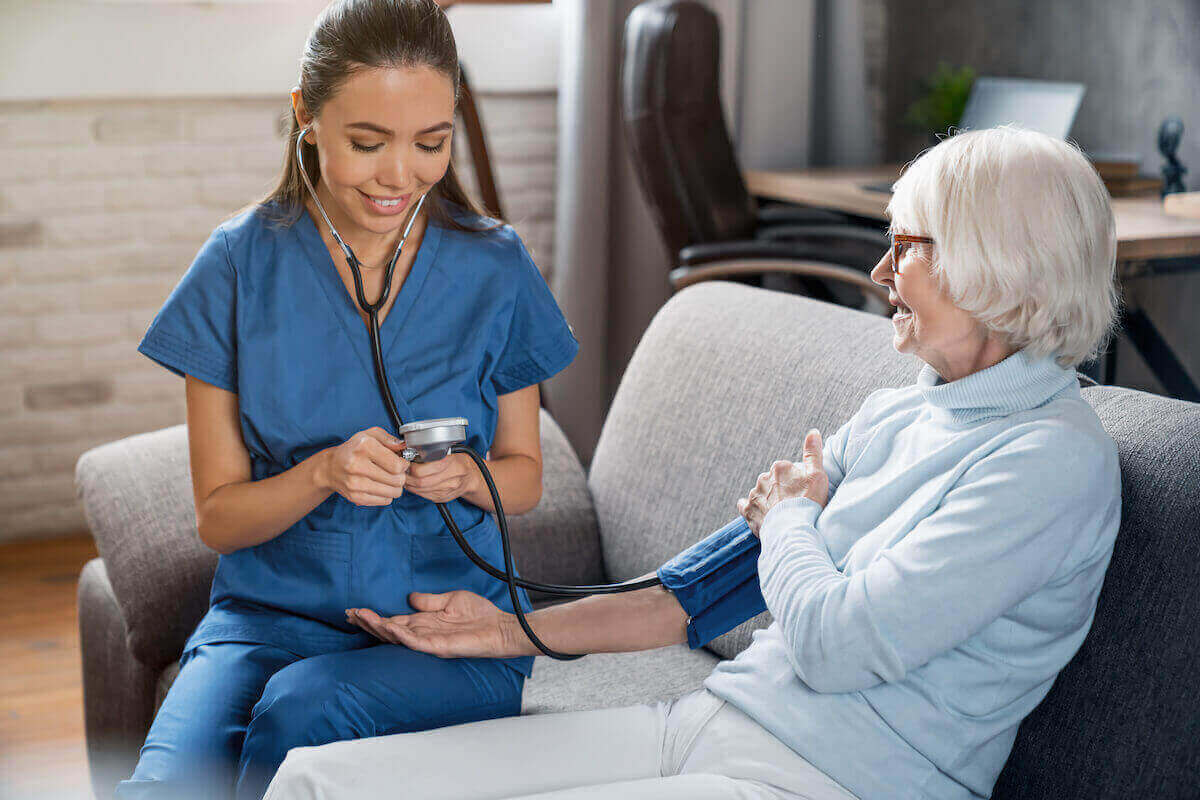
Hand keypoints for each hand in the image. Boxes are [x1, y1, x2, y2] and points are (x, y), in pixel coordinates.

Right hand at [317, 427, 409, 506]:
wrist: (331, 467)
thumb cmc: (354, 449)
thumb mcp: (370, 435)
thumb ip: (389, 439)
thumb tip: (404, 447)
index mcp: (364, 446)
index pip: (396, 465)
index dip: (404, 465)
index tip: (401, 463)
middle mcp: (357, 465)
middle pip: (397, 480)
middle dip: (401, 476)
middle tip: (396, 472)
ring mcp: (355, 483)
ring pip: (393, 492)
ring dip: (396, 487)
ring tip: (390, 480)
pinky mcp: (356, 497)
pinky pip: (385, 501)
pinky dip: (387, 495)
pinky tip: (381, 486)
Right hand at [346, 591, 526, 657]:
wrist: (501, 627)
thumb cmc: (480, 615)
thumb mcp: (451, 599)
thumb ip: (429, 600)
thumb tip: (410, 596)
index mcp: (424, 622)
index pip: (393, 620)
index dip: (375, 617)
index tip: (356, 610)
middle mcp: (423, 633)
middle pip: (389, 630)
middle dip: (369, 623)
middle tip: (349, 613)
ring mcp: (429, 641)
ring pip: (397, 637)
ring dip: (378, 628)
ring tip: (361, 618)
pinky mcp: (439, 647)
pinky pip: (415, 642)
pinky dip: (401, 635)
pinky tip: (388, 627)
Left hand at [405, 453, 478, 504]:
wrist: (471, 476)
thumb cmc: (458, 461)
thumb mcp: (449, 451)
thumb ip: (432, 452)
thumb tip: (410, 451)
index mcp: (452, 463)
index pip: (424, 470)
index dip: (411, 467)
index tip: (406, 462)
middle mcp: (451, 479)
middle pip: (421, 482)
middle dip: (408, 477)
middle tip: (402, 471)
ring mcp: (447, 491)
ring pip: (421, 490)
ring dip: (410, 484)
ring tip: (406, 476)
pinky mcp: (442, 498)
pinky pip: (424, 496)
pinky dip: (415, 490)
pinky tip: (414, 484)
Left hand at [737, 429, 827, 535]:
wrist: (791, 528)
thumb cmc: (807, 502)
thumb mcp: (817, 474)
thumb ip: (813, 452)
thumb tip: (813, 431)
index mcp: (779, 467)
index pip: (788, 471)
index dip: (797, 482)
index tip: (804, 492)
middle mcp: (763, 478)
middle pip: (774, 482)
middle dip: (782, 490)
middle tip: (794, 504)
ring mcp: (754, 494)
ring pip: (761, 493)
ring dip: (768, 500)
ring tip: (781, 513)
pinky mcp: (748, 511)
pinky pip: (745, 506)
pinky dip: (751, 508)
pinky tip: (757, 513)